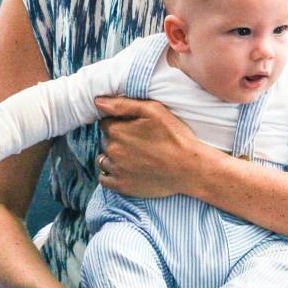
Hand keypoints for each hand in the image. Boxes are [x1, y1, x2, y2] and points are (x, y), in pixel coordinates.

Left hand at [95, 96, 225, 199]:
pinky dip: (110, 174)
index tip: (132, 127)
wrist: (190, 168)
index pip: (105, 123)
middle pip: (105, 140)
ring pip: (103, 159)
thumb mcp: (153, 110)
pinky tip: (124, 170)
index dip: (118, 122)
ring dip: (113, 156)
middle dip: (116, 139)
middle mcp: (113, 151)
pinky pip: (104, 179)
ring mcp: (116, 170)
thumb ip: (123, 104)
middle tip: (137, 141)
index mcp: (117, 131)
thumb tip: (98, 101)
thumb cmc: (174, 136)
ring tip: (133, 156)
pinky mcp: (122, 186)